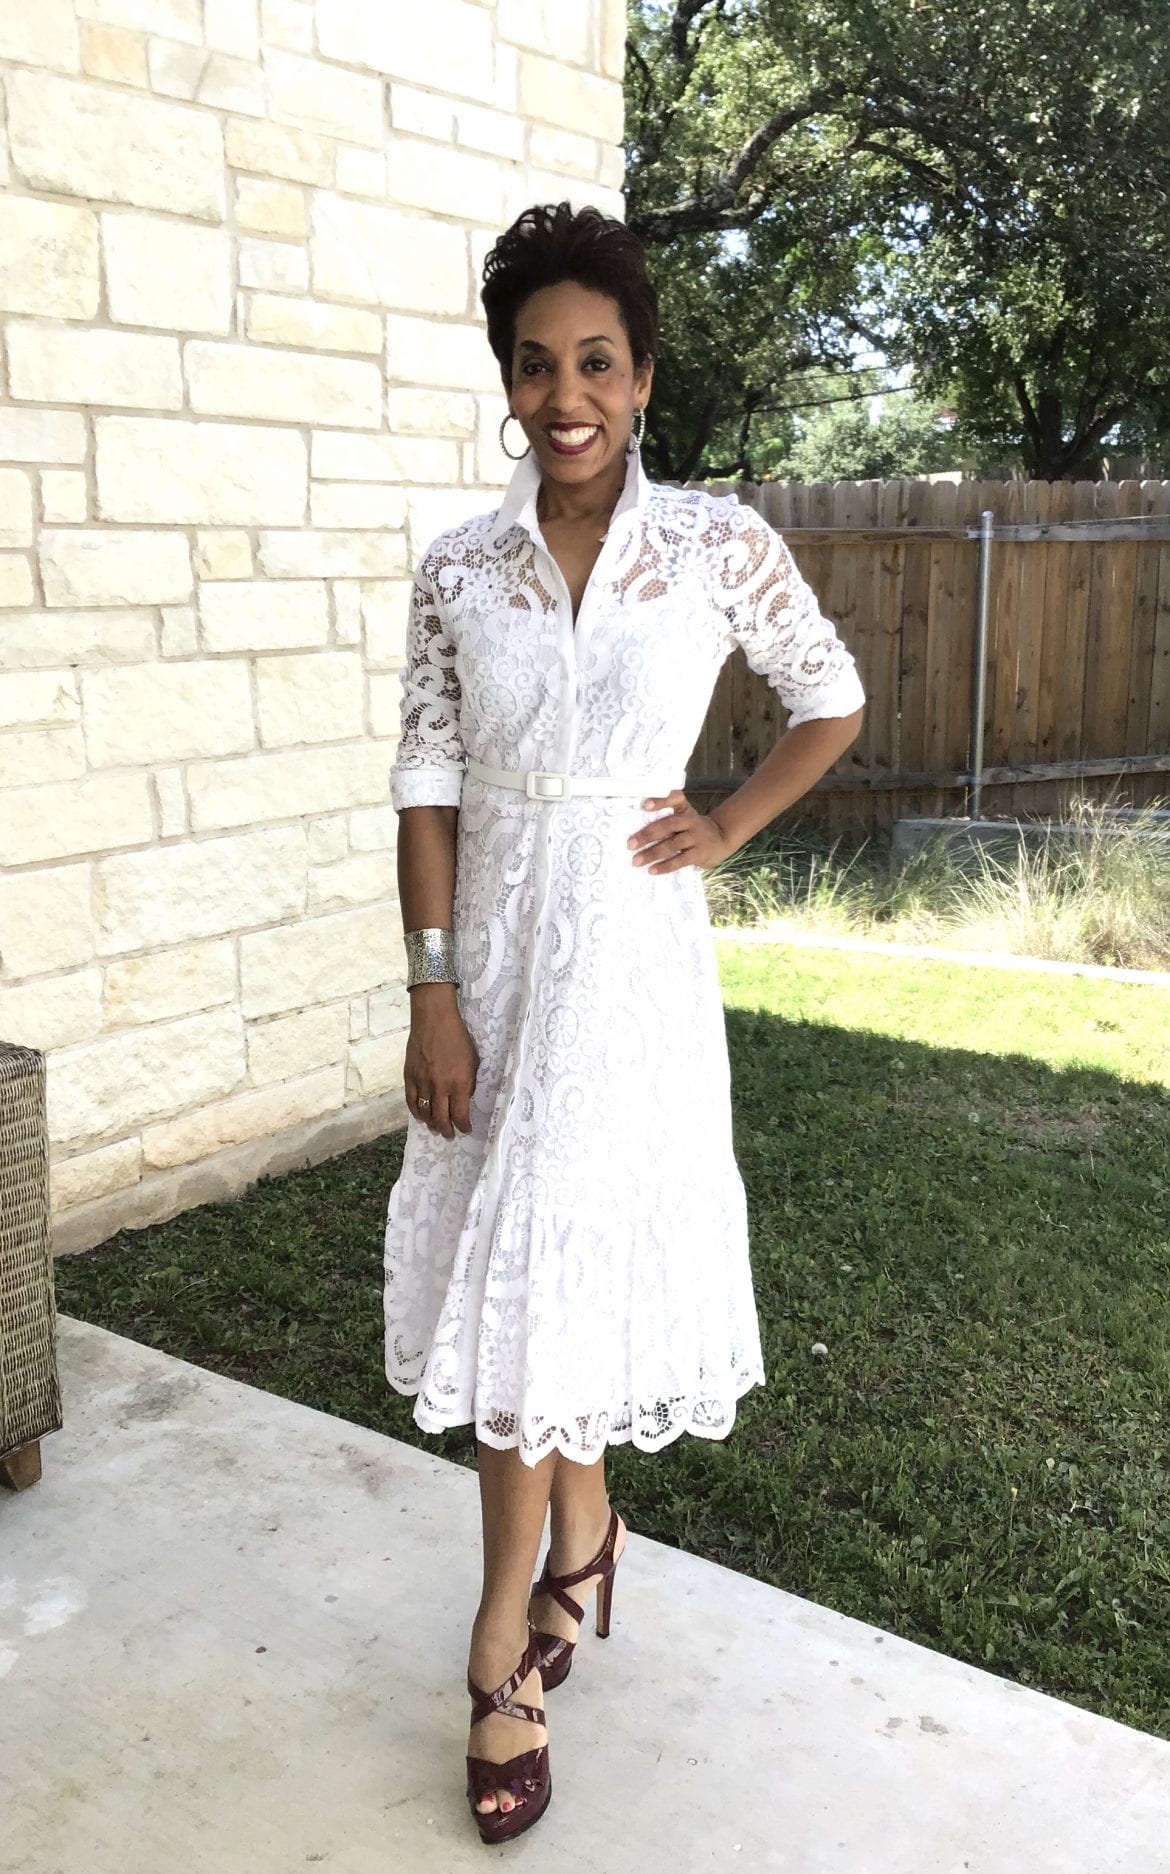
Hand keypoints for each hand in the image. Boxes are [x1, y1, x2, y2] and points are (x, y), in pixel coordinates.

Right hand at [405, 986, 478, 1138]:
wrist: (434, 1019)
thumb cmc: (458, 1037)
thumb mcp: (473, 1060)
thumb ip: (469, 1082)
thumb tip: (464, 1098)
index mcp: (459, 1082)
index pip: (460, 1114)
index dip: (463, 1126)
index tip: (466, 1130)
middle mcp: (440, 1086)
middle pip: (441, 1118)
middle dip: (446, 1130)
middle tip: (449, 1135)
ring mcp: (422, 1082)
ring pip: (424, 1113)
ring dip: (430, 1124)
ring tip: (435, 1128)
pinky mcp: (409, 1076)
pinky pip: (411, 1101)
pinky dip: (416, 1112)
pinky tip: (421, 1116)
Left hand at [627, 790, 735, 874]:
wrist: (722, 838)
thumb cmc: (694, 828)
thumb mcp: (685, 817)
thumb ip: (666, 819)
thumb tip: (637, 834)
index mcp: (684, 809)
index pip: (675, 799)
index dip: (661, 801)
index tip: (645, 805)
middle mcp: (690, 821)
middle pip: (668, 825)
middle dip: (647, 834)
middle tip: (630, 844)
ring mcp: (696, 837)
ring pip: (672, 845)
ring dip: (652, 853)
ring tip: (636, 861)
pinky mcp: (700, 853)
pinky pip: (680, 860)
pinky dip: (666, 866)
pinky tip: (652, 870)